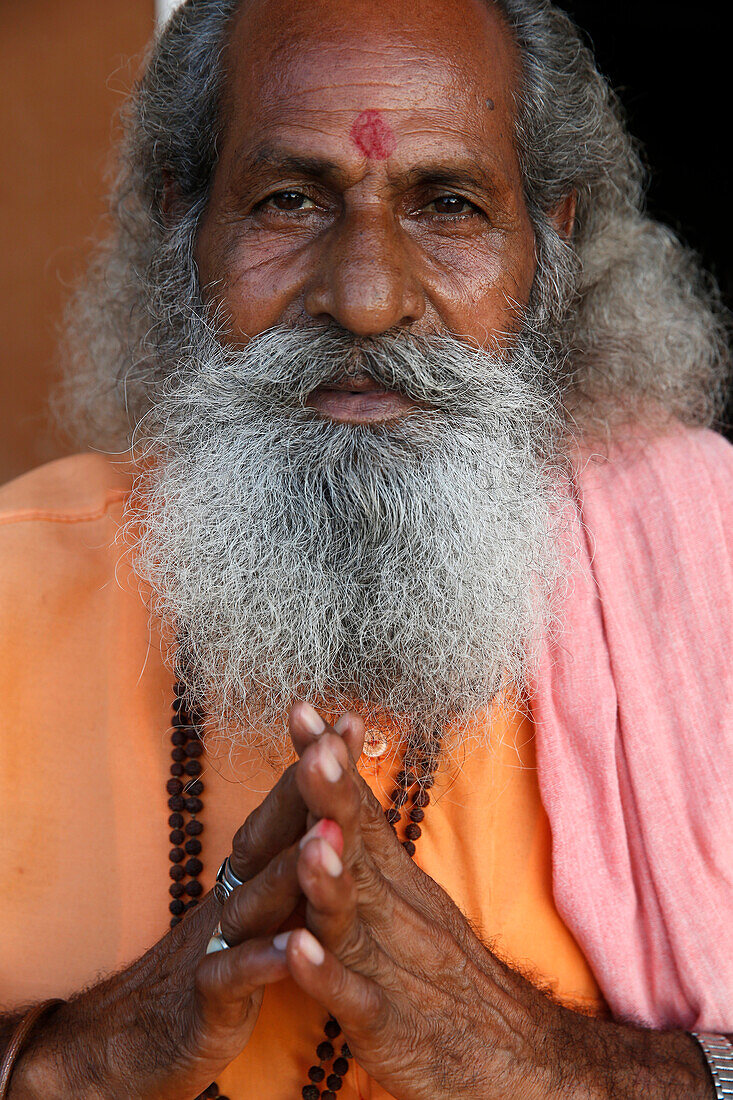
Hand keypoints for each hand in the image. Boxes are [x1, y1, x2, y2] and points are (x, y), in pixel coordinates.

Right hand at [11, 759, 310, 1099]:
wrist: (138, 1034)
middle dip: (307, 790)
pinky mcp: (207, 996)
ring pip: (256, 898)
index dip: (321, 767)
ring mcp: (219, 940)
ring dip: (292, 868)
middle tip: (335, 747)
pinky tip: (294, 946)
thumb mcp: (259, 900)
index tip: (353, 719)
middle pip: (273, 834)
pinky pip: (233, 974)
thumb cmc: (220, 958)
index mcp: (255, 869)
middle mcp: (237, 891)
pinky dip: (262, 960)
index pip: (291, 807)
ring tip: (328, 838)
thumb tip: (333, 805)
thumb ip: (289, 854)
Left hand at [282, 712, 713, 1099]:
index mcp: (398, 884)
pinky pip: (358, 999)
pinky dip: (328, 977)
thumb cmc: (448, 980)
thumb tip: (333, 800)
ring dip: (332, 879)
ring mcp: (396, 970)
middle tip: (314, 750)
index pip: (361, 810)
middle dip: (333, 798)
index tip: (303, 709)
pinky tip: (299, 952)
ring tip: (311, 843)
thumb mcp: (411, 907)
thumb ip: (370, 857)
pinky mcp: (392, 1029)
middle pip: (362, 849)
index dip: (330, 763)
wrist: (517, 1061)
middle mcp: (399, 915)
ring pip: (359, 918)